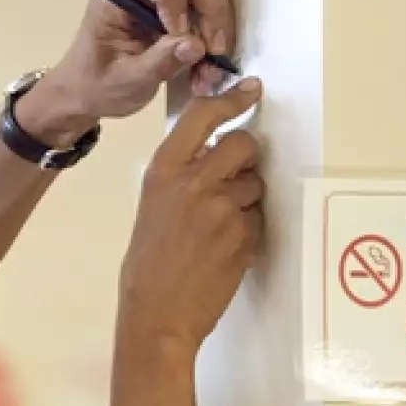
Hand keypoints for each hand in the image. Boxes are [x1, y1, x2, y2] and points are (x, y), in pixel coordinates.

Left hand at [21, 0, 236, 143]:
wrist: (91, 92)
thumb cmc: (96, 83)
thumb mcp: (124, 81)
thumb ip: (157, 62)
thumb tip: (195, 46)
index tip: (177, 33)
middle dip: (208, 8)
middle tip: (213, 51)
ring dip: (217, 27)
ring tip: (209, 71)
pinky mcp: (182, 8)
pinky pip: (209, 10)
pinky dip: (216, 39)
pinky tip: (206, 72)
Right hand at [120, 78, 263, 349]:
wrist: (157, 316)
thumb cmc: (147, 265)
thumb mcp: (151, 208)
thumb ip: (181, 178)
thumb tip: (215, 157)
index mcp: (163, 171)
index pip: (203, 116)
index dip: (231, 99)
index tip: (250, 89)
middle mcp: (194, 182)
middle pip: (243, 144)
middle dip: (245, 158)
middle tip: (234, 179)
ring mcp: (223, 209)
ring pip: (255, 185)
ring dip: (245, 201)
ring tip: (217, 231)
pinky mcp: (244, 235)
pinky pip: (258, 219)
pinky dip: (248, 231)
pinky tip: (224, 252)